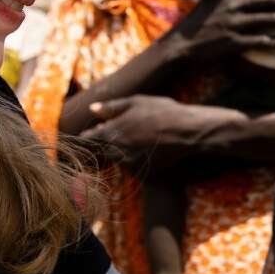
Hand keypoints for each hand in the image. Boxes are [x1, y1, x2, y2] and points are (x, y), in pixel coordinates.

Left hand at [82, 94, 241, 170]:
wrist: (186, 131)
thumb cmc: (161, 111)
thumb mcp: (136, 102)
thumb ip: (112, 107)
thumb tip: (92, 110)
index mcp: (110, 131)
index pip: (88, 139)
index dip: (88, 136)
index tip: (89, 134)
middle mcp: (116, 150)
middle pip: (100, 151)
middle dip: (102, 144)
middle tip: (115, 136)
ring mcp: (128, 163)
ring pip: (115, 159)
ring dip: (117, 152)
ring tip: (132, 140)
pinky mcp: (142, 171)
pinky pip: (130, 167)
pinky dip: (132, 159)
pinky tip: (143, 149)